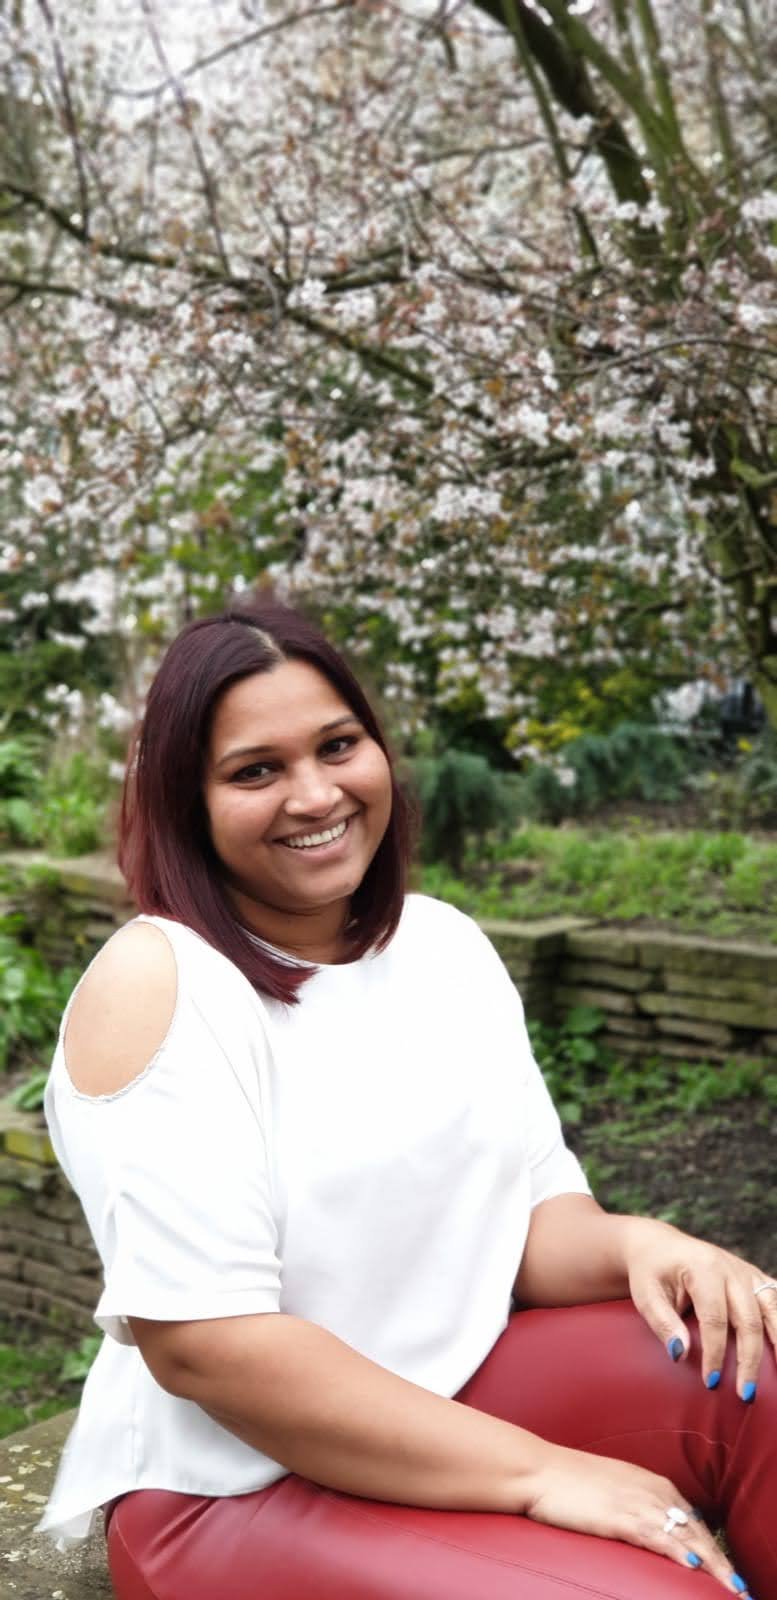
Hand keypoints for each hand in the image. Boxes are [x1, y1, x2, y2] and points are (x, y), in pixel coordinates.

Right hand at [526, 1443, 751, 1593]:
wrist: (537, 1469)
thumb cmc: (568, 1481)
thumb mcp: (612, 1487)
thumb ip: (636, 1502)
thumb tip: (649, 1526)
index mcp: (651, 1483)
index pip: (693, 1519)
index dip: (711, 1547)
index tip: (723, 1570)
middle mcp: (650, 1490)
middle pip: (696, 1530)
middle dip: (720, 1561)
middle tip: (737, 1586)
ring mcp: (635, 1503)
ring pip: (684, 1537)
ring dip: (711, 1564)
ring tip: (729, 1587)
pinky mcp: (618, 1517)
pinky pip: (655, 1537)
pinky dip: (677, 1552)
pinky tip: (692, 1566)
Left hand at [623, 1216, 776, 1397]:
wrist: (659, 1246)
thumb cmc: (651, 1273)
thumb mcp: (645, 1294)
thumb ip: (662, 1322)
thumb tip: (680, 1354)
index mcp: (703, 1268)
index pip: (715, 1317)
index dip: (714, 1352)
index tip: (711, 1382)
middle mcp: (731, 1268)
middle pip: (748, 1319)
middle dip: (748, 1360)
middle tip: (744, 1394)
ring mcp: (746, 1272)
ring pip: (773, 1308)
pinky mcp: (755, 1277)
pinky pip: (776, 1297)